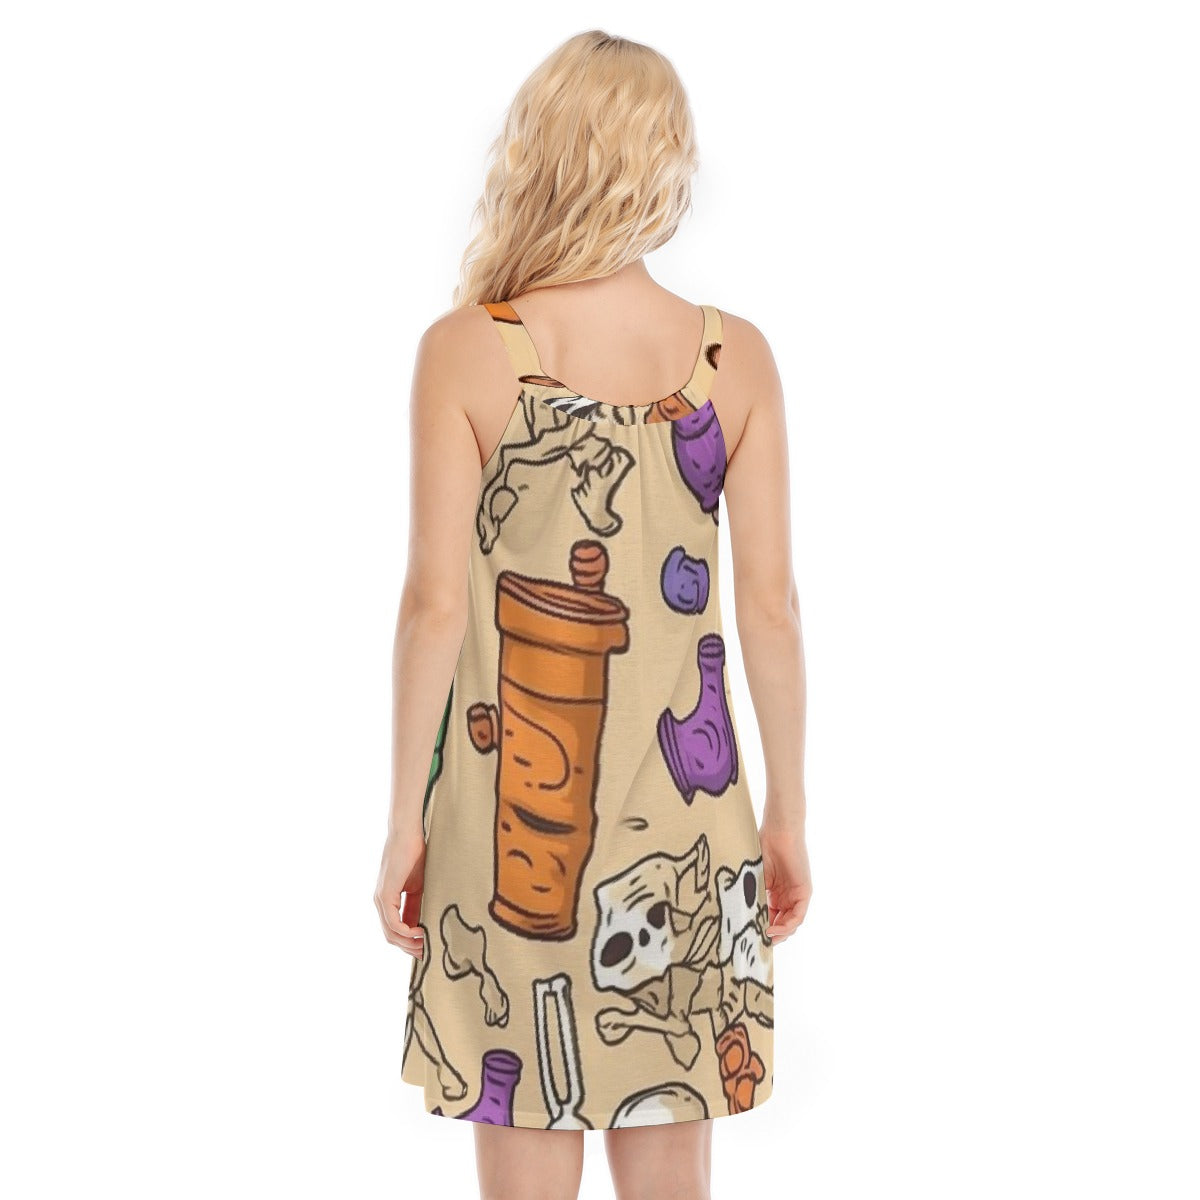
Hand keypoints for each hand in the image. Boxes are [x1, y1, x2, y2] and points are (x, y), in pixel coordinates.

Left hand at [374, 832, 426, 956]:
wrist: (408, 833)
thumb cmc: (416, 854)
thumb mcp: (420, 886)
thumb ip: (419, 905)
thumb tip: (425, 926)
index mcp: (389, 901)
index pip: (397, 930)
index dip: (412, 943)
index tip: (429, 949)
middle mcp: (381, 902)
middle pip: (391, 936)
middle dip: (410, 948)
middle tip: (429, 953)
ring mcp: (381, 899)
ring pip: (390, 933)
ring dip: (408, 943)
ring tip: (427, 946)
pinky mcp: (385, 894)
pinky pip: (392, 922)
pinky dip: (405, 931)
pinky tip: (420, 933)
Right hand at [759, 820, 811, 943]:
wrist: (778, 830)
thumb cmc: (763, 847)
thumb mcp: (755, 877)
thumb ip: (752, 895)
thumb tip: (741, 915)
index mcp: (776, 893)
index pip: (770, 917)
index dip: (761, 928)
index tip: (749, 937)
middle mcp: (788, 896)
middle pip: (781, 923)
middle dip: (770, 935)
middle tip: (757, 944)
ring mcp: (797, 894)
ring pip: (791, 922)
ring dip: (779, 933)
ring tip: (765, 939)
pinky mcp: (804, 892)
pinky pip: (798, 915)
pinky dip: (787, 925)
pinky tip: (774, 929)